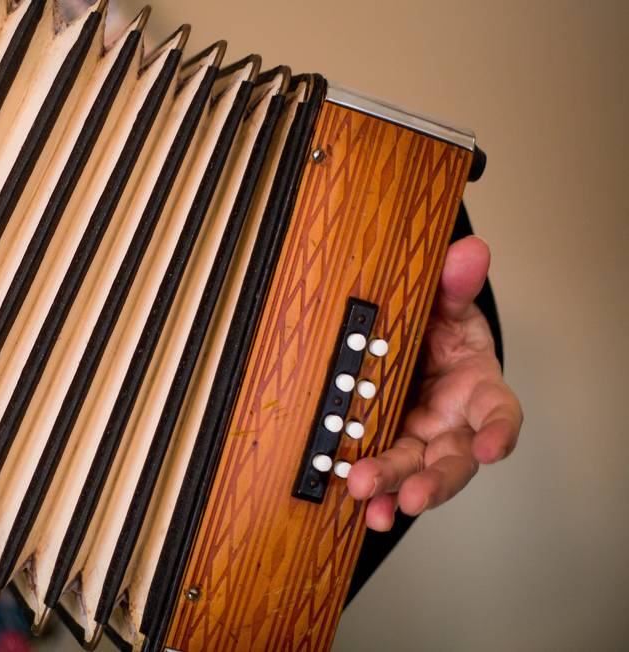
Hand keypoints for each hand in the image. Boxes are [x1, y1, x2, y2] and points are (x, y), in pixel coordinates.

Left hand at [347, 236, 522, 530]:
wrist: (410, 340)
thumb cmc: (439, 328)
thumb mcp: (447, 302)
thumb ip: (456, 283)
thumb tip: (470, 251)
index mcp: (476, 388)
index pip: (498, 412)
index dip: (499, 431)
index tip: (492, 446)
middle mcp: (453, 424)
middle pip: (453, 460)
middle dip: (434, 481)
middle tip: (412, 494)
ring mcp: (420, 439)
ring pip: (414, 472)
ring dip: (393, 489)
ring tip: (372, 503)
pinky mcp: (388, 446)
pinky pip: (383, 475)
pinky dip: (374, 494)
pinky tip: (361, 506)